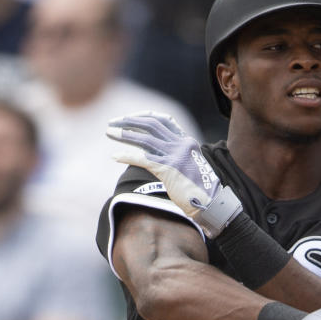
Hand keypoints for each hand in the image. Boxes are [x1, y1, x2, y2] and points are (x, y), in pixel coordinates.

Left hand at [107, 112, 241, 236]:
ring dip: (124, 134)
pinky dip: (127, 156)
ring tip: (109, 133)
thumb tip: (152, 152)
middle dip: (130, 121)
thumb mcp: (189, 165)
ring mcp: (175, 156)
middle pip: (151, 124)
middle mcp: (181, 144)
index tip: (129, 117)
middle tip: (113, 122)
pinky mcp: (169, 169)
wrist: (211, 203)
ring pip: (145, 139)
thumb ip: (174, 155)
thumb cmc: (198, 188)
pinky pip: (143, 159)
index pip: (164, 120)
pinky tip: (114, 156)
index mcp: (187, 141)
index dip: (145, 116)